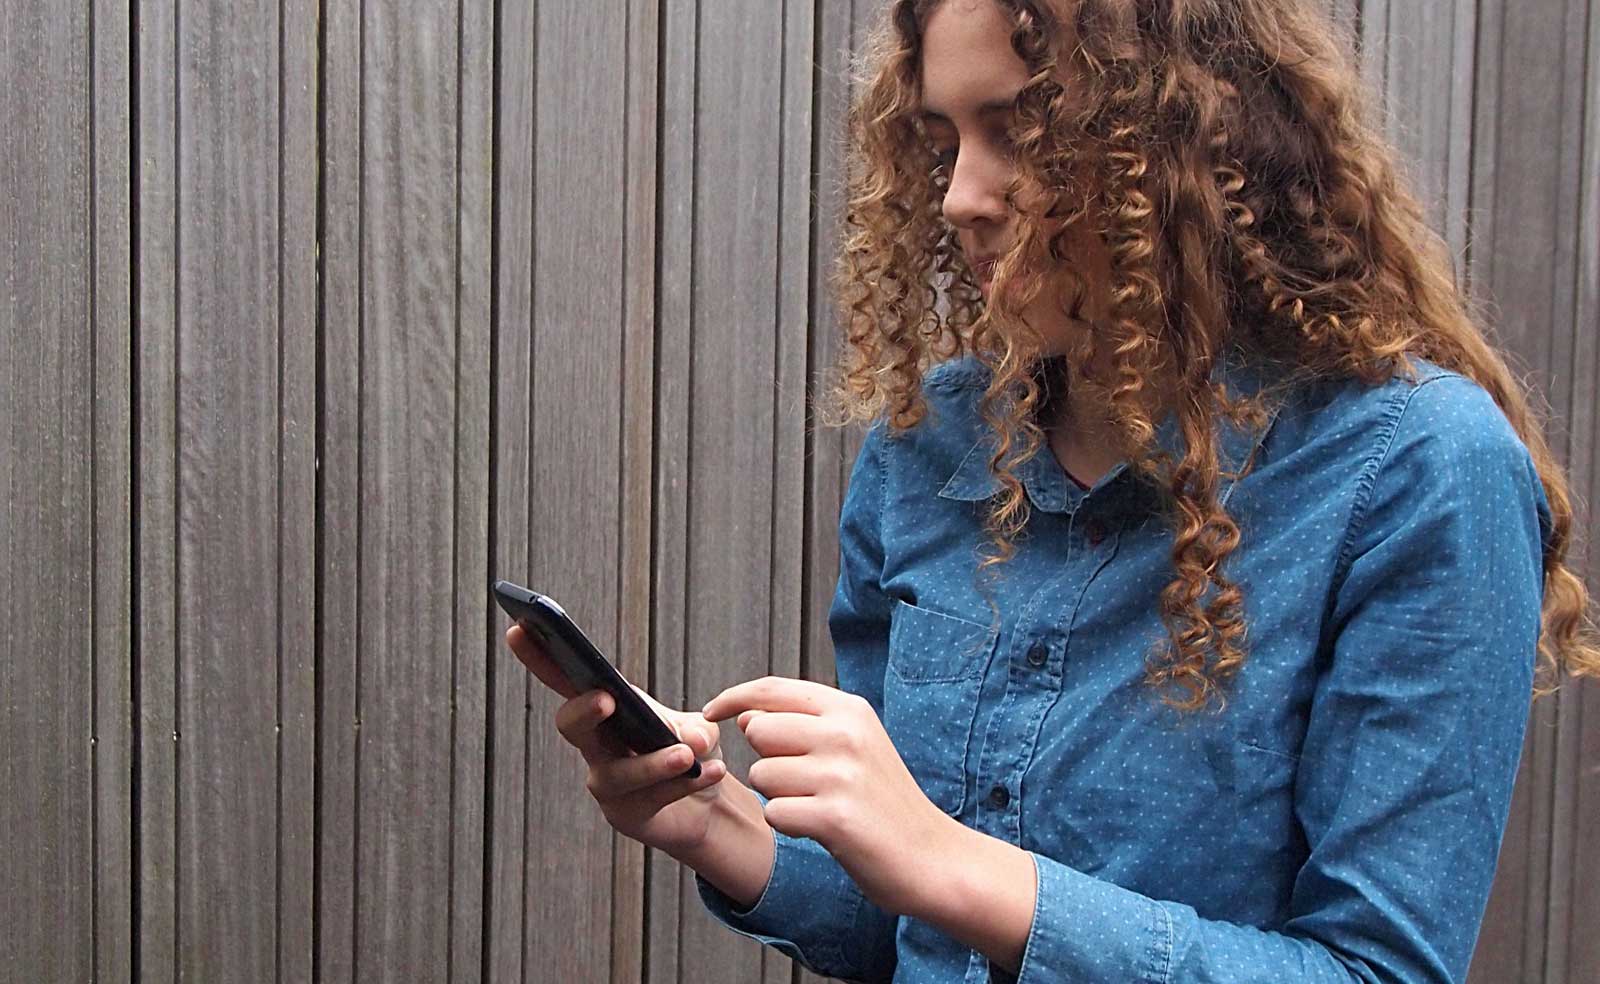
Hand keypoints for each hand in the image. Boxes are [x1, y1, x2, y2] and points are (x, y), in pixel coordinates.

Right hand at [505, 624, 728, 856]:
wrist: (706, 802)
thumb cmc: (690, 750)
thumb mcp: (698, 728)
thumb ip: (695, 729)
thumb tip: (692, 739)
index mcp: (606, 707)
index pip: (566, 678)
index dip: (539, 656)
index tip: (518, 628)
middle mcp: (595, 744)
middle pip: (571, 725)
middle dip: (583, 710)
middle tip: (605, 699)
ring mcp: (606, 782)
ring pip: (617, 772)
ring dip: (652, 762)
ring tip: (686, 755)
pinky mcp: (625, 814)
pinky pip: (650, 799)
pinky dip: (683, 784)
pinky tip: (711, 770)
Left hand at [700, 675, 960, 918]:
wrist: (932, 857)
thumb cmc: (884, 803)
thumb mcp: (855, 747)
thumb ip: (804, 725)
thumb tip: (746, 716)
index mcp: (850, 710)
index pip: (773, 689)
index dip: (733, 698)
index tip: (709, 711)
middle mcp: (845, 734)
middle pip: (759, 731)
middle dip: (765, 760)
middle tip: (803, 785)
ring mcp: (841, 775)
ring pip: (762, 775)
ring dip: (780, 797)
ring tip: (820, 808)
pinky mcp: (835, 817)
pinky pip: (775, 813)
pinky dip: (790, 826)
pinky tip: (821, 830)